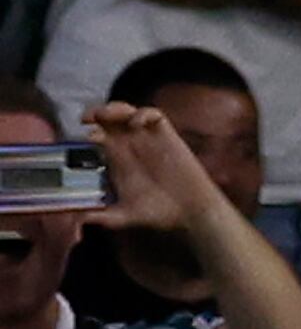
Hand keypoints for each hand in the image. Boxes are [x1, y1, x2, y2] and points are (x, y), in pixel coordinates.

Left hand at [79, 104, 225, 232]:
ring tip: (110, 115)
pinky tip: (138, 123)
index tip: (88, 137)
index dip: (90, 131)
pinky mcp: (168, 137)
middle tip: (89, 118)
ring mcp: (149, 139)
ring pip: (127, 111)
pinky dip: (144, 113)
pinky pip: (154, 115)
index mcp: (117, 159)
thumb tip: (81, 219)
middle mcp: (130, 146)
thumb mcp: (125, 216)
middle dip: (97, 113)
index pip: (98, 134)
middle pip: (108, 118)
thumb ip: (104, 217)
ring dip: (116, 108)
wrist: (191, 213)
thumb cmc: (160, 214)